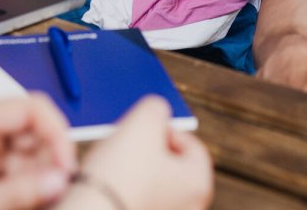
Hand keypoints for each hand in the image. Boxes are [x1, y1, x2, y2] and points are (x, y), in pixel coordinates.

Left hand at [0, 95, 74, 209]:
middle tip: (45, 201)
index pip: (35, 109)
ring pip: (32, 166)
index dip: (58, 137)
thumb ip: (14, 193)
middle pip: (37, 140)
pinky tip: (11, 206)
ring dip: (33, 189)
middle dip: (44, 173)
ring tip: (16, 205)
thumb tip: (58, 179)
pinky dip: (21, 197)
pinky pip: (18, 181)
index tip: (66, 171)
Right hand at [64, 97, 212, 209]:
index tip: (141, 129)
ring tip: (111, 166)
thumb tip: (157, 112)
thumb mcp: (144, 120)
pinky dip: (124, 189)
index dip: (164, 129)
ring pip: (152, 182)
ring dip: (133, 169)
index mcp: (199, 184)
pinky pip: (136, 199)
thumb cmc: (120, 174)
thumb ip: (157, 107)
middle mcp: (190, 207)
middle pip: (171, 164)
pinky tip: (107, 186)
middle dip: (147, 149)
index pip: (190, 143)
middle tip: (125, 144)